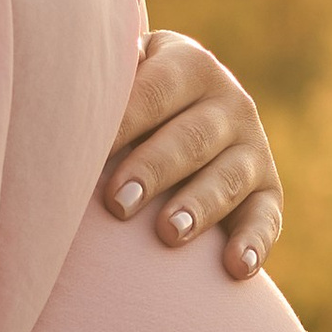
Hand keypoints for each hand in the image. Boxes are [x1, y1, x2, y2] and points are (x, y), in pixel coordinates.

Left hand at [105, 29, 283, 278]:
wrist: (187, 110)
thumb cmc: (134, 97)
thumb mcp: (127, 72)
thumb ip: (108, 77)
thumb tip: (63, 84)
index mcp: (189, 65)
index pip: (154, 93)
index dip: (121, 123)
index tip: (86, 154)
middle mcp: (229, 101)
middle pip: (190, 139)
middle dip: (153, 170)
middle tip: (117, 202)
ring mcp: (253, 147)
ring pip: (228, 178)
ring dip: (199, 206)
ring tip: (169, 234)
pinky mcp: (268, 190)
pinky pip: (267, 218)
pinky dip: (255, 243)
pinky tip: (237, 267)